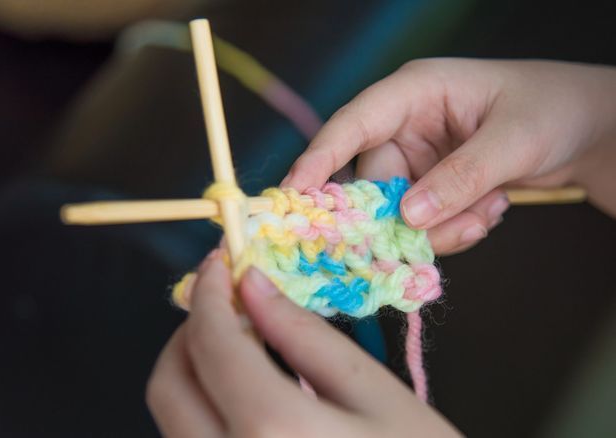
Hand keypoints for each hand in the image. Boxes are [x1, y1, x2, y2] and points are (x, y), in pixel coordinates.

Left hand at [147, 251, 459, 436]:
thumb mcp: (374, 393)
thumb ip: (305, 334)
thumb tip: (253, 285)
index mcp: (272, 431)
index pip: (212, 343)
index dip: (209, 293)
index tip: (219, 263)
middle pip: (168, 386)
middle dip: (191, 331)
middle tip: (229, 303)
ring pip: (172, 420)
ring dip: (194, 371)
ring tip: (241, 345)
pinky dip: (204, 408)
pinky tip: (244, 394)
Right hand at [282, 59, 615, 253]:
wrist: (588, 129)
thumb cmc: (552, 109)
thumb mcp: (513, 140)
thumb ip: (460, 177)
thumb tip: (408, 216)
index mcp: (414, 93)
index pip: (351, 125)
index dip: (318, 160)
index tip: (295, 195)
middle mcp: (406, 127)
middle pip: (373, 184)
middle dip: (404, 217)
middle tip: (446, 231)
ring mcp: (418, 160)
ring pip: (399, 213)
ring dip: (441, 226)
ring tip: (488, 211)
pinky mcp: (432, 187)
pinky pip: (423, 223)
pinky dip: (454, 228)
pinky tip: (490, 210)